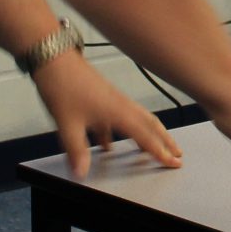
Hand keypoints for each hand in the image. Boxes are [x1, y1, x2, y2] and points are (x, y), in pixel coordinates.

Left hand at [34, 52, 181, 178]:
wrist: (54, 59)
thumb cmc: (63, 85)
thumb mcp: (68, 125)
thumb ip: (77, 151)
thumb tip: (81, 172)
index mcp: (119, 113)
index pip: (147, 137)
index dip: (162, 152)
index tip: (174, 162)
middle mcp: (121, 105)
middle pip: (151, 125)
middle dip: (166, 140)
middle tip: (177, 153)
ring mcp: (113, 100)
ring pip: (139, 119)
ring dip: (149, 134)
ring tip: (152, 148)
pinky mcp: (104, 97)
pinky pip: (120, 117)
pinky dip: (121, 131)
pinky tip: (108, 144)